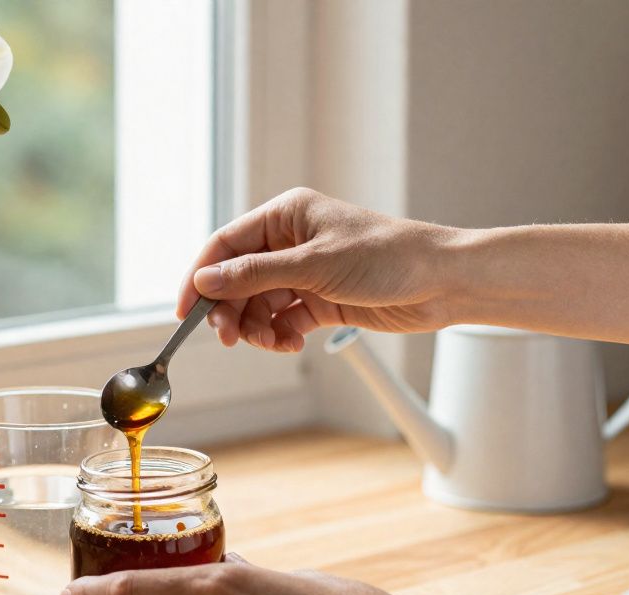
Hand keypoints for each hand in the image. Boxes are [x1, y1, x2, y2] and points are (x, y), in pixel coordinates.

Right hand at [177, 187, 464, 351]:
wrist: (442, 283)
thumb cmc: (388, 257)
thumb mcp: (314, 265)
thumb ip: (255, 275)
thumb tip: (206, 281)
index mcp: (286, 216)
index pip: (225, 245)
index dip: (201, 278)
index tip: (187, 312)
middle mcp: (290, 242)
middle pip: (237, 279)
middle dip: (231, 310)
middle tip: (228, 338)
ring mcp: (305, 273)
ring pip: (258, 304)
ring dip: (256, 328)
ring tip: (271, 343)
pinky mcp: (320, 300)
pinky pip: (282, 320)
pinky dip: (279, 335)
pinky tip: (289, 344)